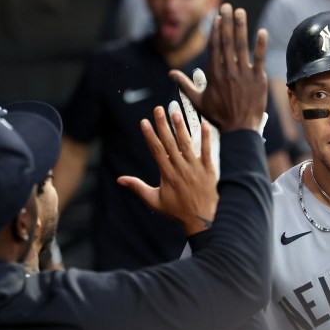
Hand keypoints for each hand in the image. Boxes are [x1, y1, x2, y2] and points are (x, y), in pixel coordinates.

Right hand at [117, 106, 218, 235]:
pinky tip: (204, 123)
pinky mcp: (209, 169)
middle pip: (170, 143)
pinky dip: (206, 137)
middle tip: (158, 109)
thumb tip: (120, 180)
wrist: (203, 220)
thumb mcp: (154, 201)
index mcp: (167, 175)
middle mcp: (181, 169)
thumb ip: (138, 188)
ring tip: (176, 112)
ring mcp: (196, 168)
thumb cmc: (177, 211)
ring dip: (181, 127)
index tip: (144, 122)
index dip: (150, 135)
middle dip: (163, 125)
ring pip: (187, 144)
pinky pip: (207, 151)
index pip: (157, 151)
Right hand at [169, 3, 267, 132]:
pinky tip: (262, 31)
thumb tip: (170, 74)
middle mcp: (228, 71)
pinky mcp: (258, 79)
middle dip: (227, 22)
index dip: (216, 30)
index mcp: (214, 75)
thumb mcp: (198, 101)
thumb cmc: (218, 116)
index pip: (214, 47)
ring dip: (241, 27)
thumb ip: (185, 85)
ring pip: (242, 46)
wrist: (239, 129)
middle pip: (227, 42)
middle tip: (227, 7)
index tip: (217, 18)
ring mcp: (244, 74)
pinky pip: (259, 58)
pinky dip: (261, 44)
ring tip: (240, 12)